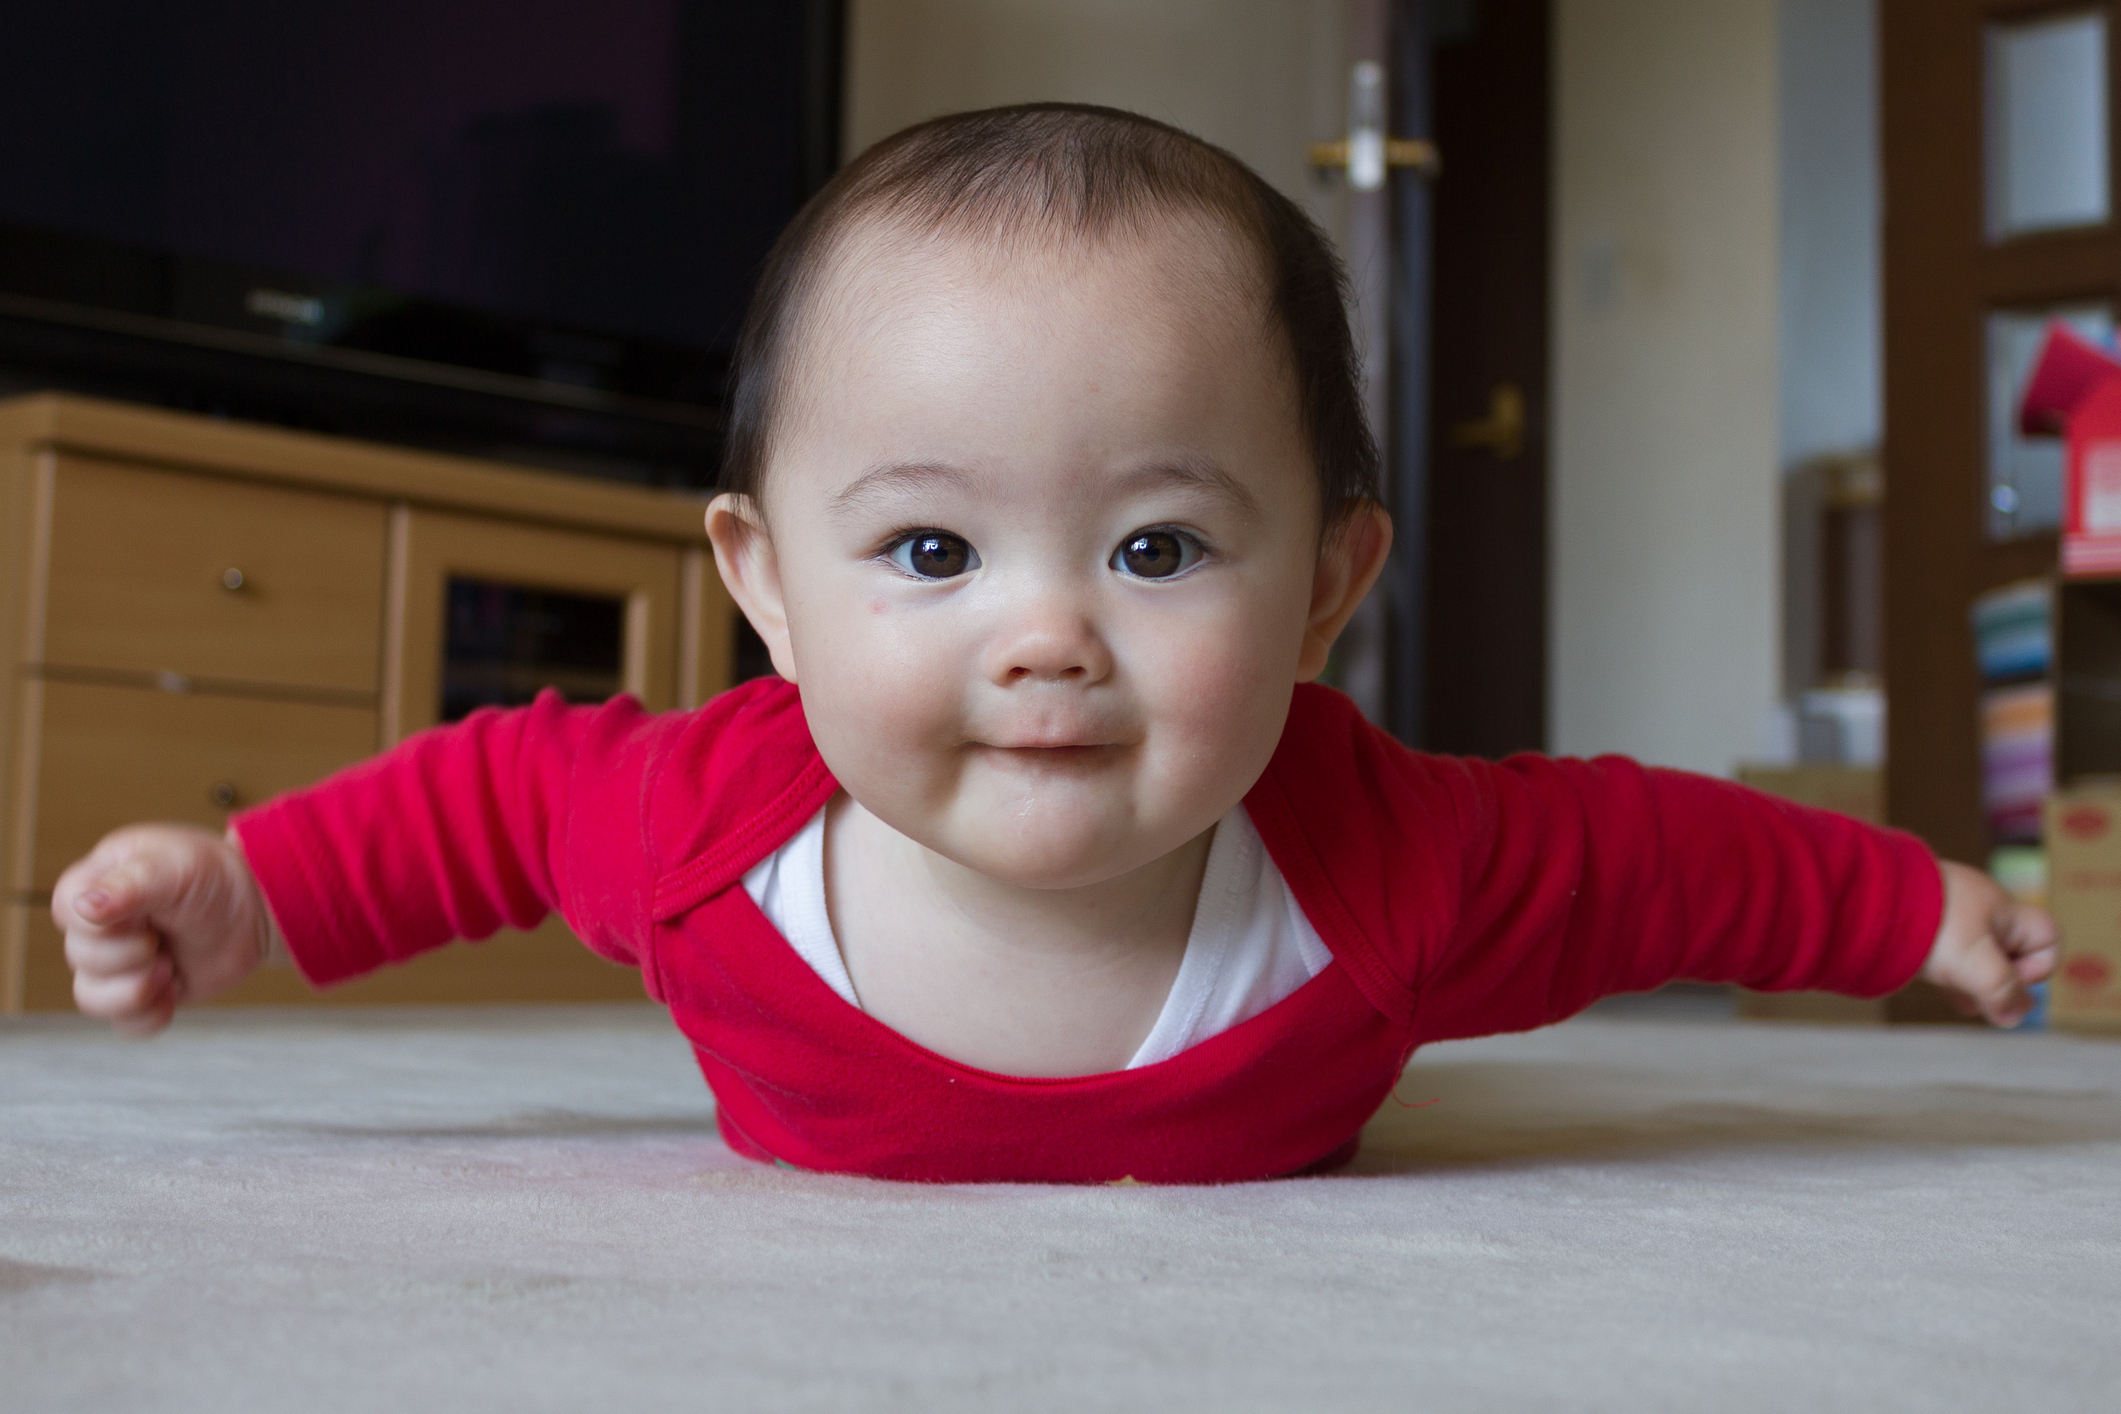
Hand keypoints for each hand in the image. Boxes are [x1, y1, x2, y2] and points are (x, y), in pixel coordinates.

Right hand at [52, 825, 276, 1036]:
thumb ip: (129, 885)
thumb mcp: (175, 869)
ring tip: (169, 968)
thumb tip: (84, 907)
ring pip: (91, 998)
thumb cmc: (213, 877)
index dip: (106, 924)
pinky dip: (150, 1016)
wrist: (257, 908)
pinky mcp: (140, 994)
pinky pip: (124, 1024)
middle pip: (80, 958)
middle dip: (131, 954)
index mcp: (95, 883)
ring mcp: (116, 962)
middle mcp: (98, 925)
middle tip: (163, 938)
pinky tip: (175, 992)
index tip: (146, 913)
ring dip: (135, 990)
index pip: (68, 913)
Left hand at [1921, 859, 2058, 1027]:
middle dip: (2000, 981)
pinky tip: (1936, 987)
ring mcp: (1949, 914)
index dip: (2038, 967)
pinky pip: (1946, 952)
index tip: (2007, 978)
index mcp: (2003, 909)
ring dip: (1972, 980)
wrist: (1864, 896)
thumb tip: (2014, 1016)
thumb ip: (2003, 992)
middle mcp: (1980, 907)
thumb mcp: (1977, 964)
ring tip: (1958, 998)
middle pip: (2011, 951)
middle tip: (1980, 1000)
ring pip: (1976, 955)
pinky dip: (1947, 972)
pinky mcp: (1919, 923)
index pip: (2047, 937)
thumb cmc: (1930, 926)